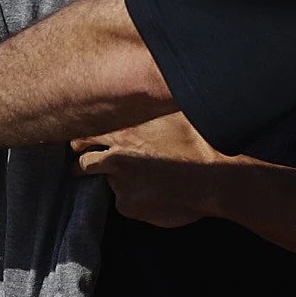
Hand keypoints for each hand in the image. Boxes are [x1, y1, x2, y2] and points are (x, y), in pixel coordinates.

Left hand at [71, 113, 256, 227]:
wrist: (215, 178)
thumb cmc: (200, 142)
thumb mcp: (172, 113)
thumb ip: (149, 108)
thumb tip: (146, 90)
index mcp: (124, 130)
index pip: (84, 133)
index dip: (84, 138)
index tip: (86, 140)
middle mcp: (115, 155)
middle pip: (80, 157)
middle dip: (81, 160)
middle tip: (88, 163)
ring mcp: (118, 183)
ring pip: (107, 180)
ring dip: (117, 180)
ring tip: (142, 179)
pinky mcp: (127, 205)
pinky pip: (124, 201)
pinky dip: (134, 199)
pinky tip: (156, 193)